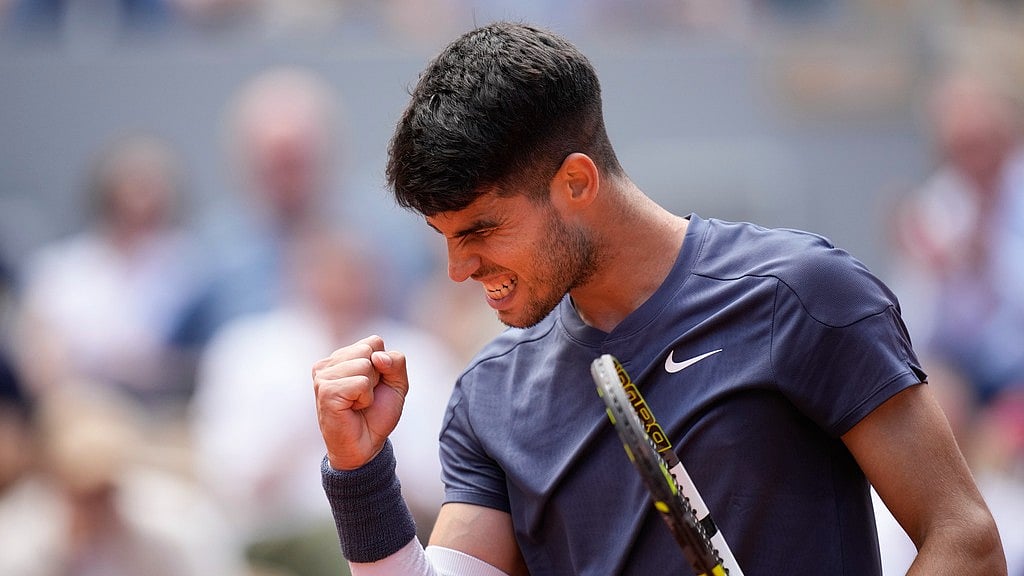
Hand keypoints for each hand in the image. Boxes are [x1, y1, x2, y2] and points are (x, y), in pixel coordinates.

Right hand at [313, 335, 408, 469]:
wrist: (365, 447)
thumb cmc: (377, 414)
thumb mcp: (396, 383)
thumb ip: (395, 361)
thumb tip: (376, 357)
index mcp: (342, 357)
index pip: (374, 342)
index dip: (384, 366)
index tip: (374, 386)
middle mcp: (328, 363)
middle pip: (369, 351)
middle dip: (377, 376)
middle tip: (364, 397)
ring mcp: (323, 376)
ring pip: (365, 365)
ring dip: (370, 390)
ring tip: (357, 403)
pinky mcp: (325, 391)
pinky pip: (361, 383)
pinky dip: (365, 399)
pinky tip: (353, 409)